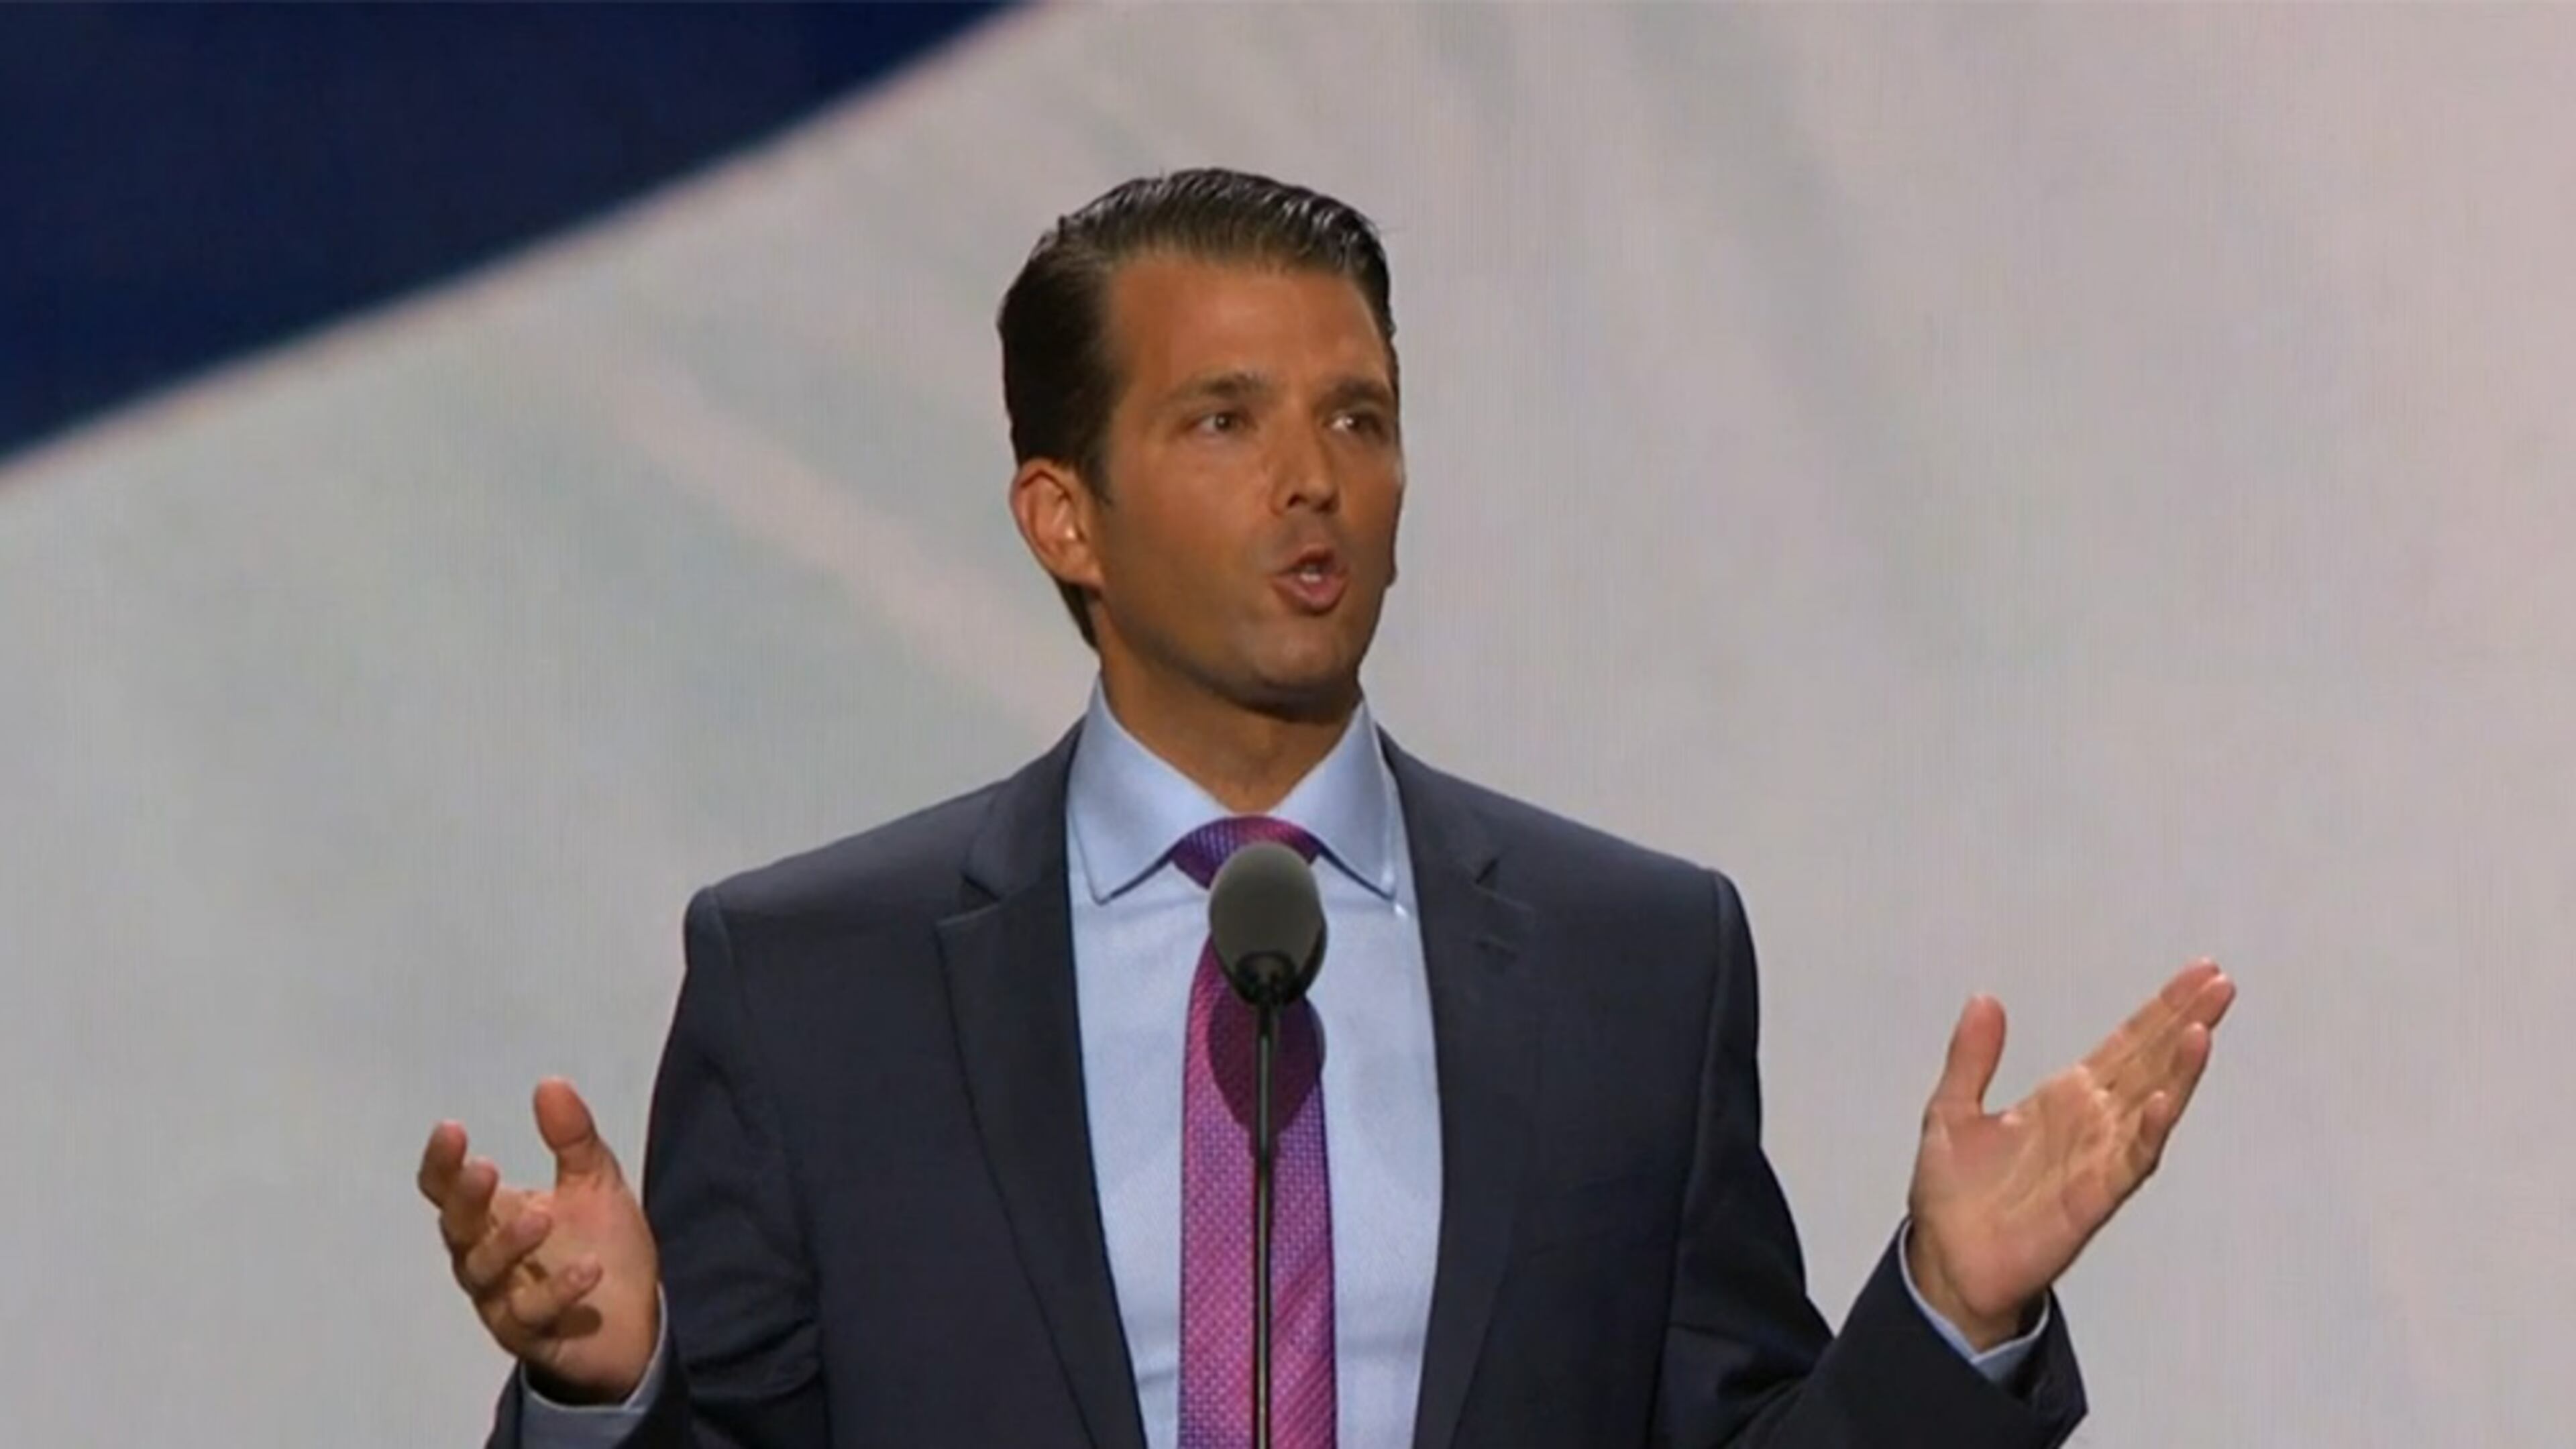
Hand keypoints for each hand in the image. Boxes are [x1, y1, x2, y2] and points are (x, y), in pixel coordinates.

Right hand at [418, 1079, 662, 1401]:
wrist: (635, 1318)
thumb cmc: (602, 1245)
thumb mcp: (595, 1183)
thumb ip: (573, 1138)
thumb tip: (550, 1082)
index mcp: (493, 1216)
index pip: (447, 1189)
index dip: (442, 1162)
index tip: (452, 1130)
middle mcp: (486, 1258)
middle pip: (456, 1229)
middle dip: (465, 1200)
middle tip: (483, 1170)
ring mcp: (503, 1299)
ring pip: (484, 1272)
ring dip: (509, 1243)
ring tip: (542, 1217)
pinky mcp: (531, 1334)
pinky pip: (531, 1314)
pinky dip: (557, 1290)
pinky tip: (588, 1269)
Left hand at [1905, 960, 2236, 1347]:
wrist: (1945, 1262)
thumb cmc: (1954, 1193)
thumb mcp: (1951, 1110)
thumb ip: (1972, 1058)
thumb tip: (1986, 999)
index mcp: (2065, 1098)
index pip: (2126, 1044)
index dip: (2160, 1009)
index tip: (2200, 973)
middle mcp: (2092, 1124)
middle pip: (2150, 1065)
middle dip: (2184, 1024)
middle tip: (2220, 983)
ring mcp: (2097, 1160)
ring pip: (2151, 1107)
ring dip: (2178, 1072)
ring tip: (2201, 1031)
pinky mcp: (2092, 1199)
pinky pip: (2129, 1162)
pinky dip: (2149, 1132)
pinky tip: (2166, 1100)